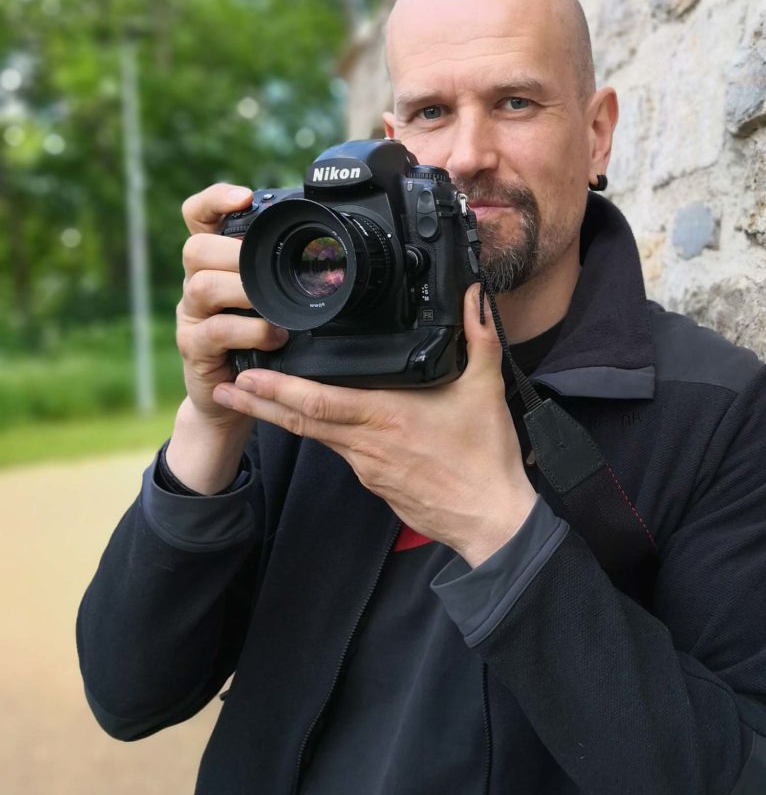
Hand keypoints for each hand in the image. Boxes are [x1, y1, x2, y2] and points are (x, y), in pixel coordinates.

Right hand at [168, 183, 289, 492]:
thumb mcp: (274, 298)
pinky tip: (275, 336)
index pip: (197, 217)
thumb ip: (285, 271)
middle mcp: (197, 284)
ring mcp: (192, 317)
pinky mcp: (196, 349)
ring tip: (275, 307)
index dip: (214, 200)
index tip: (245, 197)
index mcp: (216, 263)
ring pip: (202, 287)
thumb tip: (335, 244)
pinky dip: (250, 331)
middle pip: (195, 249)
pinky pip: (215, 331)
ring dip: (245, 292)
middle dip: (234, 253)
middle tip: (267, 264)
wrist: (238, 393)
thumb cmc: (261, 338)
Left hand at [213, 284, 536, 565]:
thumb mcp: (487, 390)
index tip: (246, 374)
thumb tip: (474, 297)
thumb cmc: (484, 458)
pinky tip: (308, 422)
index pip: (318, 401)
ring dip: (278, 418)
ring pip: (313, 436)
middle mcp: (366, 442)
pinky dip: (314, 433)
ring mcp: (366, 466)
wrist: (490, 519)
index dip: (277, 389)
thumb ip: (480, 338)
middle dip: (258, 402)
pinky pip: (337, 451)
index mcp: (386, 416)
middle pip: (300, 420)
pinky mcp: (373, 481)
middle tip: (223, 386)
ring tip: (249, 400)